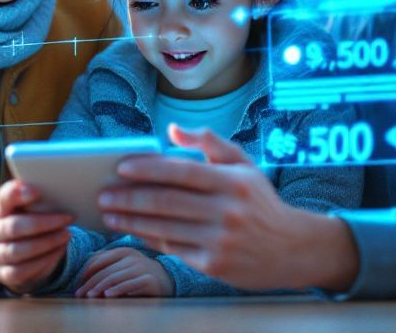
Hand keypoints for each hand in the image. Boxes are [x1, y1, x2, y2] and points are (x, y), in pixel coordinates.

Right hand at [0, 179, 73, 293]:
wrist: (25, 259)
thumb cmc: (34, 227)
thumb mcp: (35, 211)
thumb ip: (42, 200)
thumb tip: (64, 189)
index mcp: (2, 209)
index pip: (3, 197)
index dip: (16, 193)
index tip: (37, 191)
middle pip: (14, 226)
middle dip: (43, 223)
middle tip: (67, 218)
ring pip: (17, 250)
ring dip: (46, 242)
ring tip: (66, 235)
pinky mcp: (5, 273)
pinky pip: (21, 270)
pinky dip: (43, 261)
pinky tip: (59, 251)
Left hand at [74, 247, 172, 297]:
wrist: (167, 279)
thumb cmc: (140, 272)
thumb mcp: (124, 264)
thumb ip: (108, 264)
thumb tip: (84, 272)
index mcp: (123, 251)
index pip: (99, 259)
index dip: (86, 271)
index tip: (78, 283)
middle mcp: (132, 257)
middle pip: (105, 270)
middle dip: (90, 283)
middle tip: (80, 294)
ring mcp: (141, 268)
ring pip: (115, 277)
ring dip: (99, 287)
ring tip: (90, 296)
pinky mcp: (148, 280)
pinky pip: (129, 285)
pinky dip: (117, 290)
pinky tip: (107, 295)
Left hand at [97, 124, 359, 292]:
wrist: (292, 249)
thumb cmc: (260, 202)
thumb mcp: (243, 165)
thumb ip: (208, 142)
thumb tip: (170, 130)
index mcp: (232, 181)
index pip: (181, 171)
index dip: (147, 169)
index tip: (119, 167)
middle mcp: (227, 211)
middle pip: (166, 202)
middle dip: (129, 198)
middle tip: (103, 194)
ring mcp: (220, 240)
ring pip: (164, 228)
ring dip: (130, 222)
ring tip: (109, 214)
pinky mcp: (214, 265)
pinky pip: (172, 249)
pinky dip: (148, 238)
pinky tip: (131, 231)